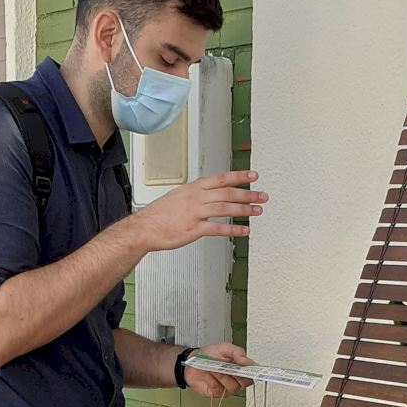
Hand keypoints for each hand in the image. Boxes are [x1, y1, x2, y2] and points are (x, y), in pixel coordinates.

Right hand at [138, 172, 266, 252]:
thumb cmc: (159, 214)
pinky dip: (233, 229)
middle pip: (228, 193)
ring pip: (225, 208)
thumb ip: (196, 195)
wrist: (144, 228)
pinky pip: (218, 228)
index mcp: (194, 188)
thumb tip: (209, 194)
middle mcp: (196, 198)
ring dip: (244, 209)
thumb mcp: (179, 196)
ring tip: (257, 211)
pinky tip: (243, 230)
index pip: (221, 179)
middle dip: (248, 194)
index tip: (253, 176)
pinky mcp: (194, 229)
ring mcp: (195, 213)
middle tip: (262, 196)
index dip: (239, 176)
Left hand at [183, 342, 254, 398]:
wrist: (192, 362)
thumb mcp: (224, 348)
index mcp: (241, 367)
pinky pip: (218, 389)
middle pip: (245, 382)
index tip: (251, 369)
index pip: (253, 373)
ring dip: (222, 376)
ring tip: (214, 368)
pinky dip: (212, 380)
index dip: (255, 372)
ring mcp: (227, 387)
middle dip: (236, 374)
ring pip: (232, 386)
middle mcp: (236, 379)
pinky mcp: (217, 393)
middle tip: (228, 367)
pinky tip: (208, 374)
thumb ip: (236, 352)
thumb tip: (245, 360)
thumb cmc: (209, 354)